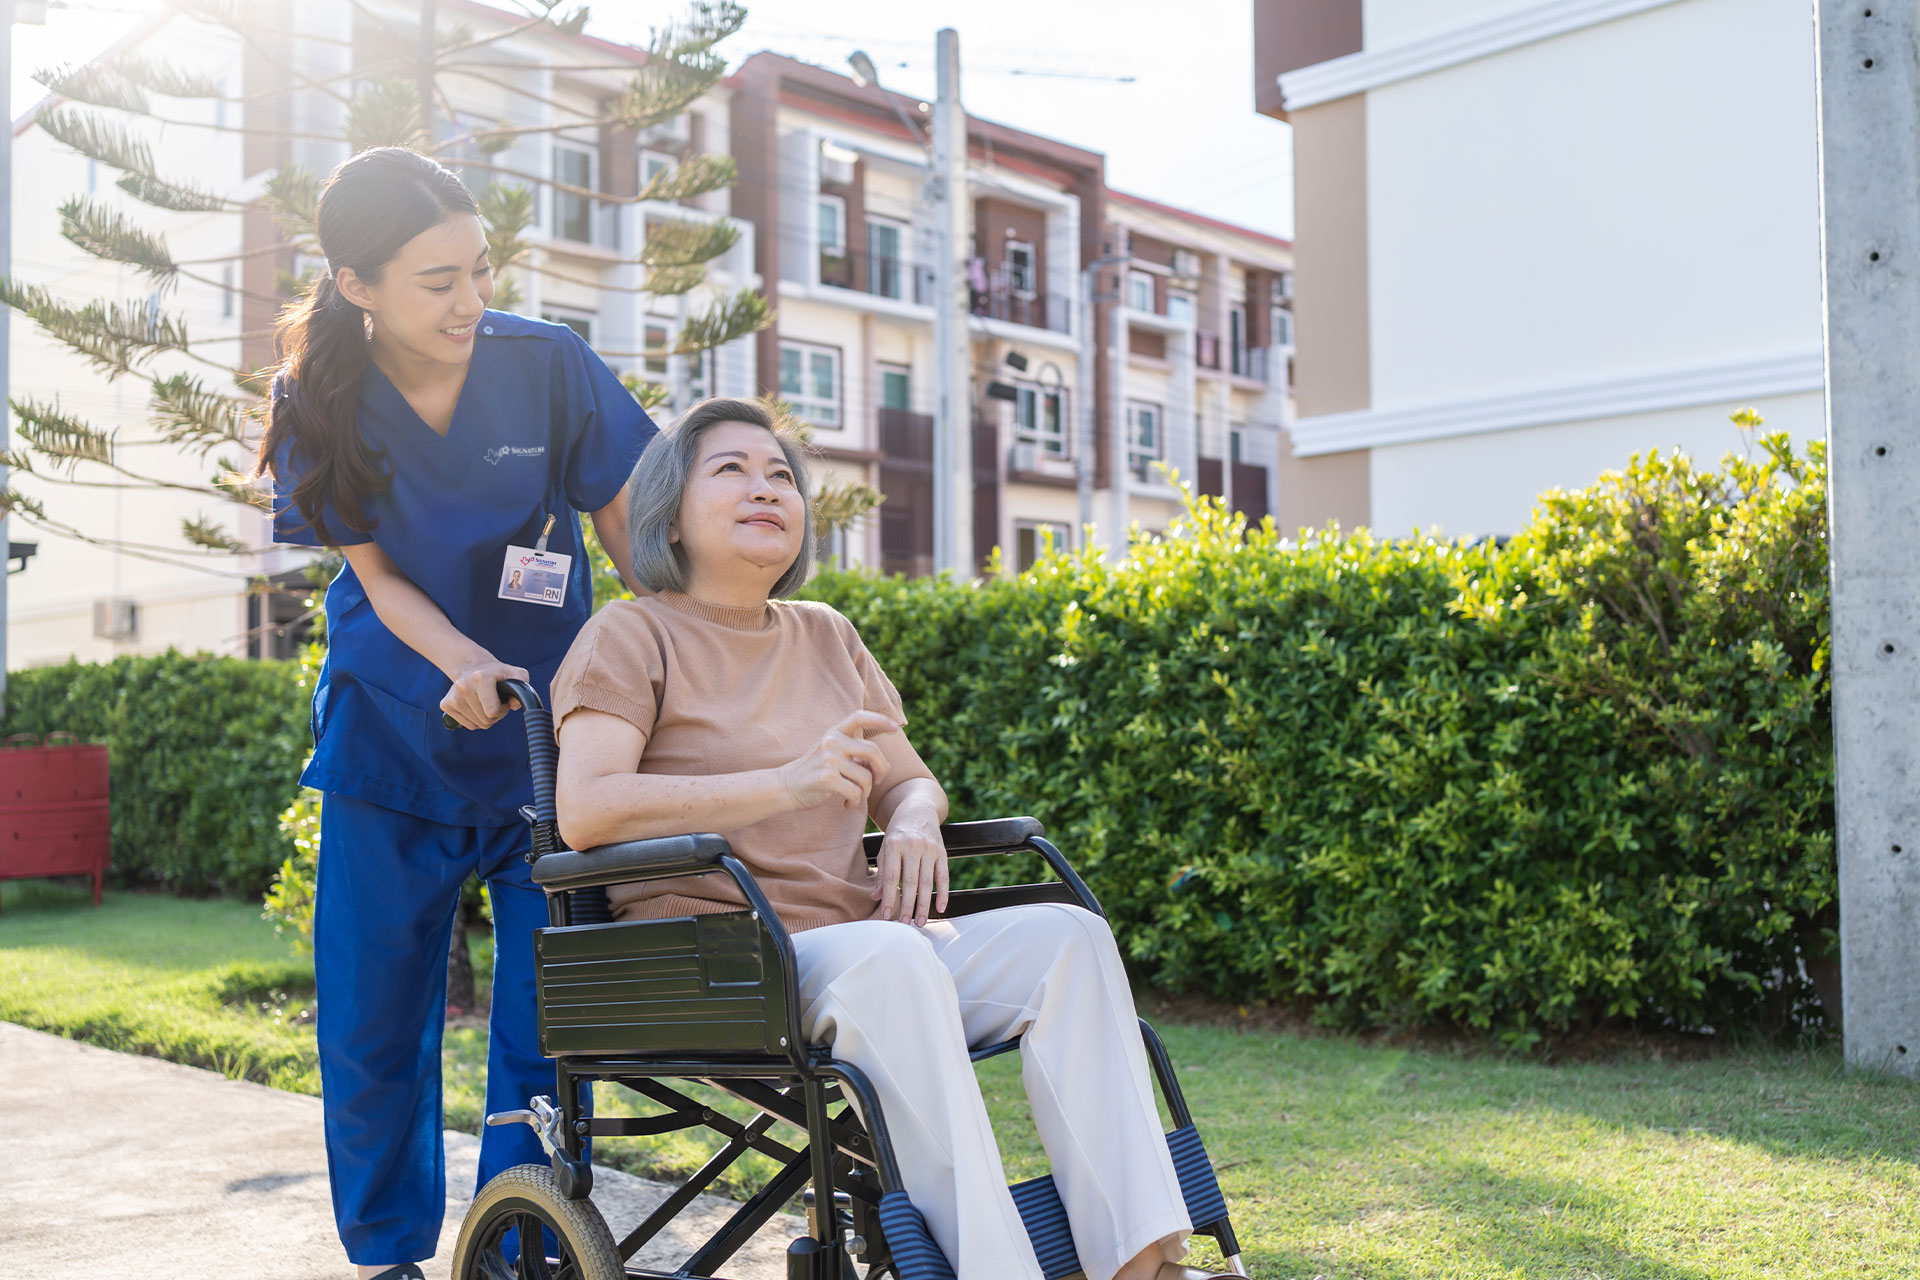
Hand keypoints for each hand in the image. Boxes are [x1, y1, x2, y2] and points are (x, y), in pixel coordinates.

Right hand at [441, 659, 529, 729]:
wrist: (473, 667)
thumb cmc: (498, 674)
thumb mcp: (516, 674)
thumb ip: (523, 686)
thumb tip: (515, 705)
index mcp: (480, 677)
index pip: (492, 711)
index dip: (502, 709)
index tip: (503, 700)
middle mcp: (463, 686)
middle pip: (486, 720)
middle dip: (495, 715)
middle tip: (495, 701)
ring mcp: (453, 696)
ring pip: (477, 724)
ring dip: (485, 718)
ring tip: (486, 703)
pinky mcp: (445, 704)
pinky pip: (468, 725)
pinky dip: (475, 720)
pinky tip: (476, 706)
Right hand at [778, 711, 897, 811]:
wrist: (786, 786)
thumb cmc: (816, 771)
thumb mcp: (833, 753)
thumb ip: (855, 753)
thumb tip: (883, 765)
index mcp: (834, 732)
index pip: (859, 717)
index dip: (879, 719)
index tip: (894, 728)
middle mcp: (831, 741)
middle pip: (873, 751)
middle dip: (881, 769)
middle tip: (876, 781)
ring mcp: (828, 759)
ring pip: (866, 777)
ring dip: (865, 792)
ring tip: (854, 795)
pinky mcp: (826, 778)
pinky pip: (856, 792)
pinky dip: (855, 801)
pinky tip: (846, 803)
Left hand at [873, 807, 947, 925]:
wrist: (918, 809)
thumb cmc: (897, 832)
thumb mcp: (885, 847)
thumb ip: (882, 871)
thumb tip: (875, 898)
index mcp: (894, 844)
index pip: (891, 877)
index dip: (889, 898)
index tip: (886, 916)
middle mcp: (913, 846)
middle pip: (910, 882)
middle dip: (907, 906)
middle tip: (904, 924)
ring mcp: (929, 849)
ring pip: (927, 882)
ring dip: (924, 904)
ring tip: (920, 922)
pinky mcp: (942, 851)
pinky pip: (943, 876)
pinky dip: (943, 893)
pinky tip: (940, 908)